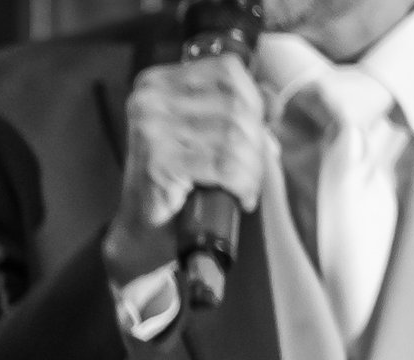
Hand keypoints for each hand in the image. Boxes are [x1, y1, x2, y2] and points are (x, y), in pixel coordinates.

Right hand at [107, 52, 266, 285]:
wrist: (140, 234)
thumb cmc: (172, 184)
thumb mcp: (201, 133)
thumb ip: (234, 108)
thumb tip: (273, 99)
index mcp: (156, 85)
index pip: (227, 71)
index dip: (253, 99)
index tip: (254, 128)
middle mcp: (150, 102)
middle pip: (236, 105)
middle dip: (254, 141)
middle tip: (249, 167)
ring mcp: (152, 131)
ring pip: (235, 137)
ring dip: (250, 168)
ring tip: (243, 185)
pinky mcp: (161, 164)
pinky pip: (226, 166)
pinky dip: (241, 184)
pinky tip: (237, 196)